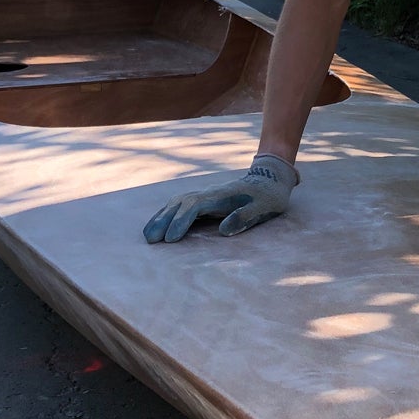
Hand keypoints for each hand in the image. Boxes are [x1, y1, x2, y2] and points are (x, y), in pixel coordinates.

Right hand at [142, 155, 298, 243]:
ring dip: (161, 217)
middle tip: (150, 240)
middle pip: (179, 204)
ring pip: (177, 203)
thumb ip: (245, 217)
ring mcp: (205, 194)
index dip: (181, 222)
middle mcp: (209, 193)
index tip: (171, 239)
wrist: (270, 178)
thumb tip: (223, 231)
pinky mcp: (205, 199)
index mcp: (221, 195)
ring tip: (148, 235)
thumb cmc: (269, 196)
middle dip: (163, 221)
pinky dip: (167, 213)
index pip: (194, 207)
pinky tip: (159, 223)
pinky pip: (181, 205)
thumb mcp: (264, 207)